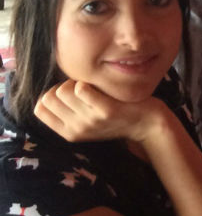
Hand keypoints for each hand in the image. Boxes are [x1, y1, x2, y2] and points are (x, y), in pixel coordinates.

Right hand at [35, 80, 163, 144]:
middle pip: (50, 96)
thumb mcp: (87, 121)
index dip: (52, 94)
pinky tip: (101, 87)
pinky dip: (89, 82)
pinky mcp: (105, 111)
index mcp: (69, 133)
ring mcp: (90, 121)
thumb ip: (68, 112)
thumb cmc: (116, 116)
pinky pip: (81, 88)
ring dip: (77, 82)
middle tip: (84, 89)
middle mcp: (77, 129)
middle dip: (64, 86)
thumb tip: (47, 94)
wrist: (148, 124)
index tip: (70, 94)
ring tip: (93, 88)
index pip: (39, 108)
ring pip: (63, 90)